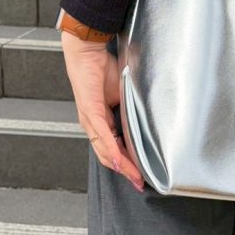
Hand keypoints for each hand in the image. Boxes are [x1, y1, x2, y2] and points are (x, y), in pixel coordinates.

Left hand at [60, 31, 144, 191]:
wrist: (87, 51)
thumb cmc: (102, 68)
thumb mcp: (122, 93)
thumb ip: (131, 106)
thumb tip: (147, 113)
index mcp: (100, 121)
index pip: (113, 148)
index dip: (126, 163)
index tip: (139, 175)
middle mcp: (92, 124)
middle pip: (108, 156)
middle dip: (126, 172)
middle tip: (139, 183)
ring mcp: (90, 119)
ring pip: (105, 150)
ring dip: (122, 166)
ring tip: (135, 177)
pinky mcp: (90, 111)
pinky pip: (103, 135)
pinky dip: (112, 150)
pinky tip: (120, 162)